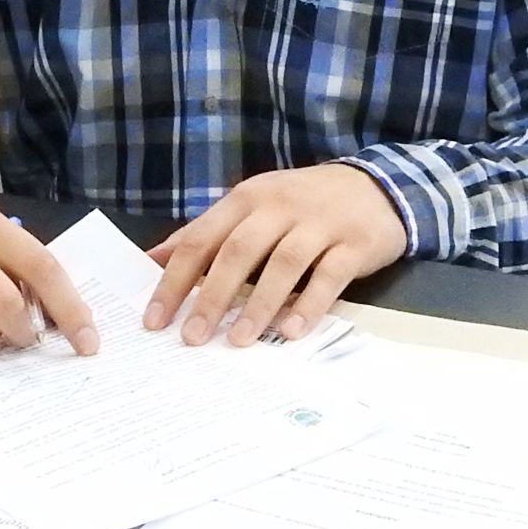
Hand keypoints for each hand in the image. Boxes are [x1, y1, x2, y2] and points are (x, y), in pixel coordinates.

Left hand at [145, 165, 407, 347]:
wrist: (376, 187)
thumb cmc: (302, 204)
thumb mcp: (251, 208)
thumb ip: (205, 233)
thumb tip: (151, 261)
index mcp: (247, 200)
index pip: (201, 239)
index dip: (175, 280)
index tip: (155, 320)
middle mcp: (279, 206)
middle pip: (238, 251)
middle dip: (211, 296)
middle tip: (192, 337)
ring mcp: (318, 223)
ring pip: (283, 262)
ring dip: (258, 304)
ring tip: (239, 341)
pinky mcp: (354, 243)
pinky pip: (330, 275)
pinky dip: (309, 304)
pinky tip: (291, 331)